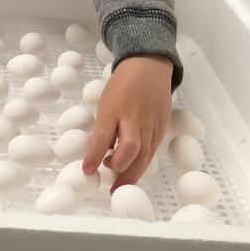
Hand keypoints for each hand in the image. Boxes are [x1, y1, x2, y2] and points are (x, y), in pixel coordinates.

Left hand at [82, 54, 172, 190]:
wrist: (148, 66)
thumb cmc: (121, 85)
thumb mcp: (106, 102)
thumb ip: (104, 127)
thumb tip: (99, 153)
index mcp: (114, 108)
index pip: (103, 136)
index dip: (94, 155)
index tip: (87, 170)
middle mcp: (133, 117)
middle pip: (130, 149)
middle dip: (119, 170)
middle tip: (109, 184)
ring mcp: (151, 123)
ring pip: (144, 156)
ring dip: (131, 173)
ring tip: (119, 184)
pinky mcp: (162, 128)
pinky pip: (152, 151)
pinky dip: (141, 163)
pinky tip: (132, 169)